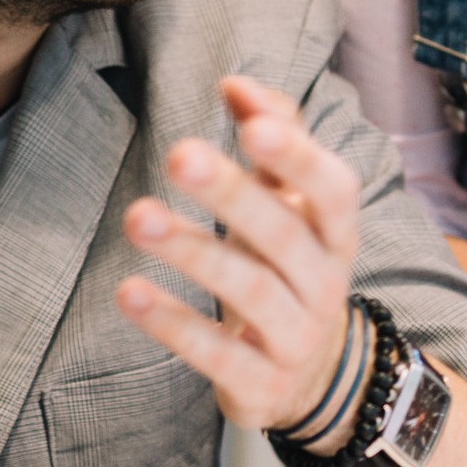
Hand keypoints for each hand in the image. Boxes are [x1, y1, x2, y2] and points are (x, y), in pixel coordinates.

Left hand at [118, 76, 362, 443]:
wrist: (312, 377)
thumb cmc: (290, 266)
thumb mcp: (292, 205)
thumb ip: (273, 137)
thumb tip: (236, 83)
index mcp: (336, 233)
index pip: (332, 190)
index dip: (298, 157)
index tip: (250, 125)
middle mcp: (325, 283)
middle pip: (284, 236)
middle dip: (232, 194)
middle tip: (178, 153)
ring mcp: (296, 337)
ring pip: (250, 291)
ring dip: (193, 251)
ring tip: (137, 217)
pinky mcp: (259, 383)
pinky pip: (217, 352)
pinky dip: (173, 324)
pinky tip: (129, 292)